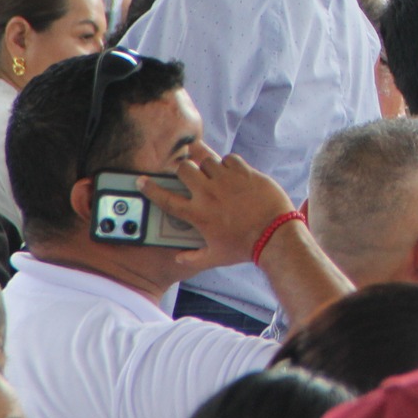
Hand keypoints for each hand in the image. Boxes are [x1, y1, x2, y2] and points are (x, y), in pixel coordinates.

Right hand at [139, 151, 295, 272]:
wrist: (275, 235)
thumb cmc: (244, 247)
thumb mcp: (215, 257)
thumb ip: (193, 258)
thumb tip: (179, 259)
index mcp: (198, 213)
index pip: (166, 199)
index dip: (151, 188)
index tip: (142, 180)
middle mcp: (209, 193)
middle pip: (184, 169)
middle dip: (183, 170)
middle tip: (189, 176)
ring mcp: (227, 180)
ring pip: (207, 160)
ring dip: (207, 166)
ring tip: (214, 176)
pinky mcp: (245, 172)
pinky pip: (229, 158)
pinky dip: (228, 163)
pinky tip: (232, 173)